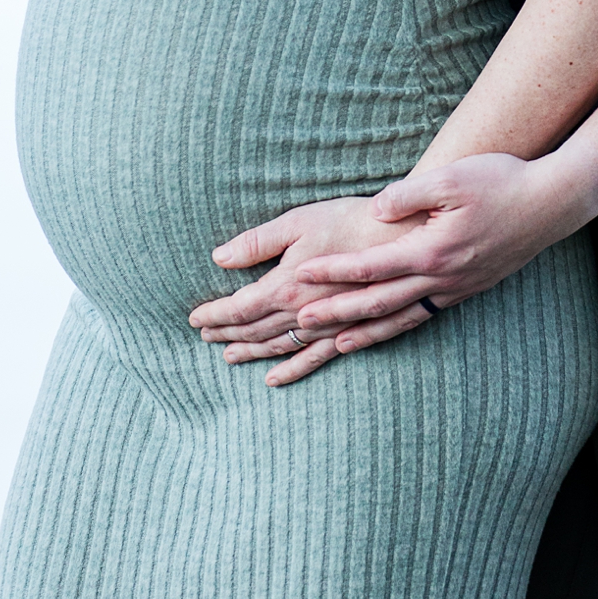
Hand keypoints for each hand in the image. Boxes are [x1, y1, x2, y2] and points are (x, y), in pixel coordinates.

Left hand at [190, 193, 434, 386]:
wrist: (403, 235)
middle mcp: (303, 313)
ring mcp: (326, 327)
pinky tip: (274, 378)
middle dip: (226, 333)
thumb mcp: (298, 221)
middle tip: (204, 336)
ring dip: (251, 353)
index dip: (214, 314)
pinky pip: (313, 360)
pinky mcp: (348, 330)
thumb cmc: (350, 220)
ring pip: (279, 347)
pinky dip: (290, 370)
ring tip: (229, 357)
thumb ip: (257, 243)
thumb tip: (219, 257)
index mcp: (287, 285)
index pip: (239, 308)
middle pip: (255, 330)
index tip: (193, 318)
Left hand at [292, 153, 588, 336]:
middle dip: (336, 312)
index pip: (370, 266)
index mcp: (431, 250)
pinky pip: (423, 316)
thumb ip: (408, 195)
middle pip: (379, 302)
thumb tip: (375, 211)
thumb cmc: (501, 181)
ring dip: (365, 332)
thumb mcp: (452, 176)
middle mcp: (441, 278)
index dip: (333, 272)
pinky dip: (398, 328)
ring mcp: (456, 289)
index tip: (300, 275)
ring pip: (401, 318)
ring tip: (333, 344)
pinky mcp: (467, 289)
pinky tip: (385, 332)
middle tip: (297, 322)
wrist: (551, 203)